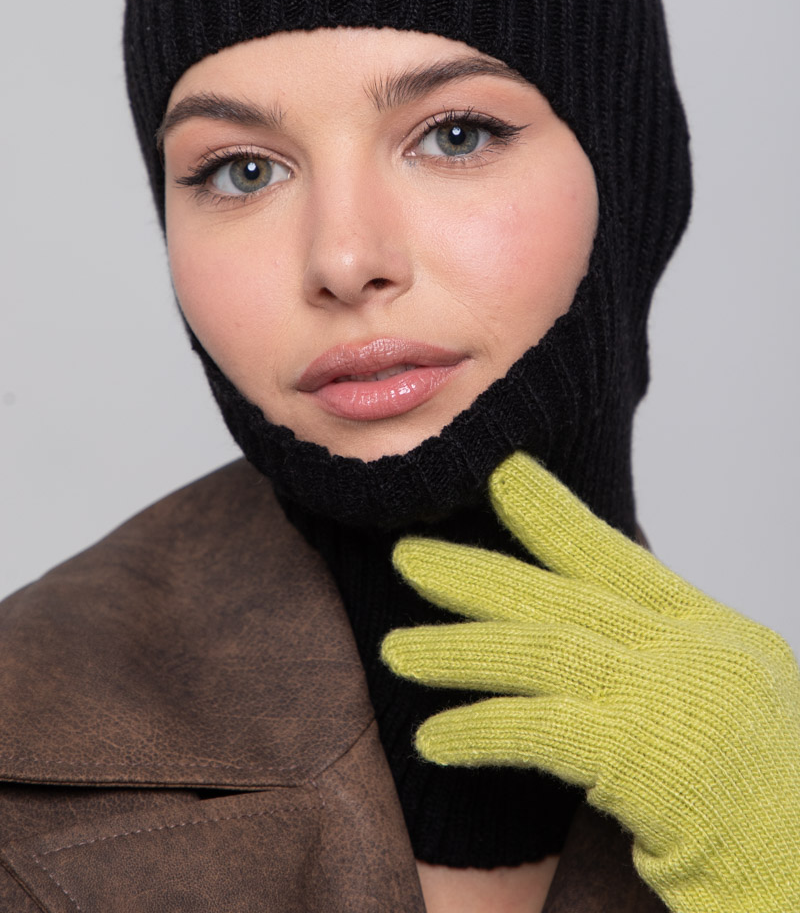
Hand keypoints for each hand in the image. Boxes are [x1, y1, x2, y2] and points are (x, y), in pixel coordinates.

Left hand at [381, 451, 799, 912]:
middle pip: (560, 594)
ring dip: (458, 649)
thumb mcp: (735, 692)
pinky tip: (434, 739)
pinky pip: (537, 728)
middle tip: (407, 556)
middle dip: (476, 575)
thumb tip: (591, 617)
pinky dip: (480, 728)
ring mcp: (662, 698)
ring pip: (538, 650)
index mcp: (709, 628)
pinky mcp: (639, 758)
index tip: (498, 476)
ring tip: (397, 651)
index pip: (614, 556)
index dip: (550, 514)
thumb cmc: (770, 791)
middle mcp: (685, 649)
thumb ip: (667, 648)